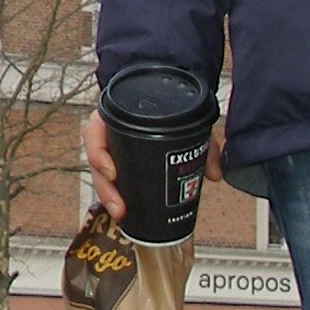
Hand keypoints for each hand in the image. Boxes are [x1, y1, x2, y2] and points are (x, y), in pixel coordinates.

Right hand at [82, 109, 224, 222]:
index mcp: (114, 115)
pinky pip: (110, 179)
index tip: (112, 173)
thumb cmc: (166, 105)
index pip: (95, 132)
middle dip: (105, 188)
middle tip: (119, 207)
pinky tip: (123, 211)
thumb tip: (214, 173)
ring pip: (101, 174)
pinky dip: (115, 195)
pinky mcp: (118, 162)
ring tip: (121, 213)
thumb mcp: (184, 119)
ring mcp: (112, 148)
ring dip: (108, 196)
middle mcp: (109, 132)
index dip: (98, 154)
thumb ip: (202, 141)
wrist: (162, 96)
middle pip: (97, 161)